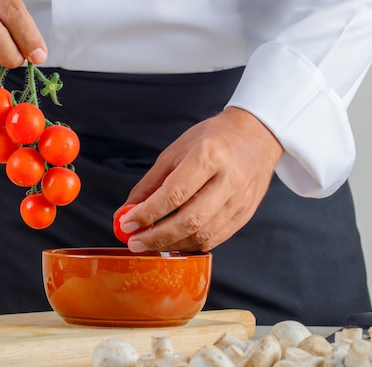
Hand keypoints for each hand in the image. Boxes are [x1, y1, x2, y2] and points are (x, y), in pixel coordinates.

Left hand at [118, 107, 283, 252]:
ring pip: (203, 234)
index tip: (127, 223)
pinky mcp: (245, 215)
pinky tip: (174, 241)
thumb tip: (127, 211)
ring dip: (172, 244)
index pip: (174, 194)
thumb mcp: (175, 152)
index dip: (147, 213)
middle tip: (135, 242)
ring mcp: (240, 200)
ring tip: (150, 242)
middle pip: (189, 219)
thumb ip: (151, 184)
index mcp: (209, 156)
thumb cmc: (211, 140)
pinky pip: (215, 238)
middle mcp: (228, 179)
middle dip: (157, 236)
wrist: (255, 137)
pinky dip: (190, 244)